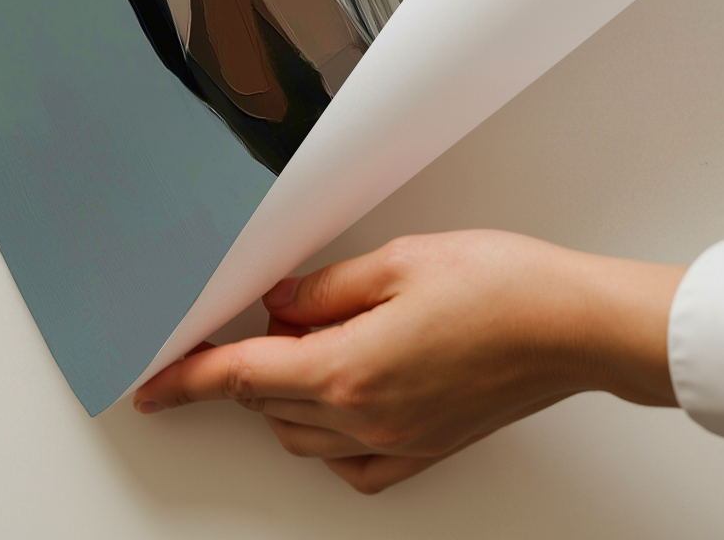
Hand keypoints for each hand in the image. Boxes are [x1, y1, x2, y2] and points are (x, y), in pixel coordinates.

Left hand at [131, 231, 682, 495]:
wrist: (572, 326)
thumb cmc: (501, 286)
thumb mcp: (397, 260)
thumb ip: (324, 288)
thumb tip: (279, 303)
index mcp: (350, 368)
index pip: (243, 377)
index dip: (188, 379)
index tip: (152, 386)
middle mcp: (367, 418)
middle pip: (271, 404)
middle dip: (251, 366)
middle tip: (259, 318)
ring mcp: (397, 442)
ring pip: (305, 434)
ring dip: (287, 394)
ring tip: (308, 338)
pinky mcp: (425, 449)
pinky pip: (351, 462)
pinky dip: (328, 433)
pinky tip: (340, 394)